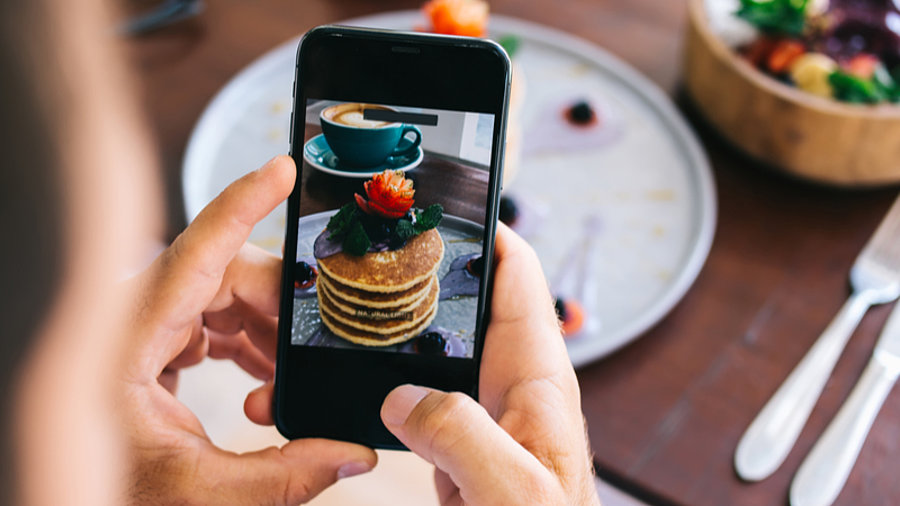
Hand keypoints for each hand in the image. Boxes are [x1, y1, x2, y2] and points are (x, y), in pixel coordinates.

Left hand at [121, 156, 376, 503]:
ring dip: (268, 336)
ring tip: (277, 391)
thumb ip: (279, 478)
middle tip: (308, 360)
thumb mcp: (195, 491)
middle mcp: (131, 316)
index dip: (242, 206)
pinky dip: (249, 345)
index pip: (193, 255)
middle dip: (279, 313)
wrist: (68, 482)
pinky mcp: (153, 334)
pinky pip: (214, 317)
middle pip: (226, 276)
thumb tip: (350, 456)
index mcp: (126, 342)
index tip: (281, 171)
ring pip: (226, 295)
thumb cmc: (106, 486)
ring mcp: (142, 321)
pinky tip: (262, 382)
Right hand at [380, 224, 599, 504]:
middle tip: (381, 242)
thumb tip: (403, 395)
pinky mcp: (459, 445)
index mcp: (537, 380)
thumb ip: (462, 433)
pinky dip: (389, 382)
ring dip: (404, 326)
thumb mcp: (513, 488)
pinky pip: (420, 397)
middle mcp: (510, 387)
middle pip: (470, 305)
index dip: (486, 232)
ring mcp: (482, 415)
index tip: (442, 203)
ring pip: (439, 349)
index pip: (518, 278)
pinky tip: (361, 376)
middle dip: (429, 271)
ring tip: (359, 298)